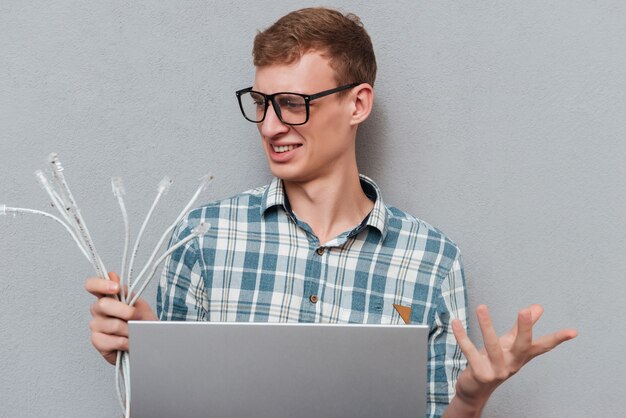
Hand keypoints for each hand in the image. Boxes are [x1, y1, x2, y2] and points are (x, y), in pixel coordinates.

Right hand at [85, 272, 156, 364]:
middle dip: (125, 311)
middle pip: (103, 305)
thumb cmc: (143, 322)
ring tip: (135, 332)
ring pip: (112, 325)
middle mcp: (98, 310)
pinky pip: (108, 341)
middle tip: (136, 317)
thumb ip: (125, 292)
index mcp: (107, 297)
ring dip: (129, 330)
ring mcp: (96, 326)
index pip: (92, 285)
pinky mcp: (97, 342)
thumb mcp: (139, 304)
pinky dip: (124, 342)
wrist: (149, 342)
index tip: (115, 288)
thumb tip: (112, 275)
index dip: (100, 284)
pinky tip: (129, 342)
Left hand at [451, 304, 576, 405]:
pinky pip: (470, 352)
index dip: (557, 338)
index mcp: (520, 356)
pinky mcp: (479, 373)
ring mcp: (496, 370)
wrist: (475, 389)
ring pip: (492, 346)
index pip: (542, 346)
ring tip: (481, 307)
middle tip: (524, 310)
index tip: (574, 331)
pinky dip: (462, 337)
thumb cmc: (493, 361)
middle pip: (522, 346)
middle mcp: (511, 364)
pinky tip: (455, 322)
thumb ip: (520, 326)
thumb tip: (538, 307)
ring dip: (486, 326)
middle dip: (524, 328)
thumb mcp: (509, 343)